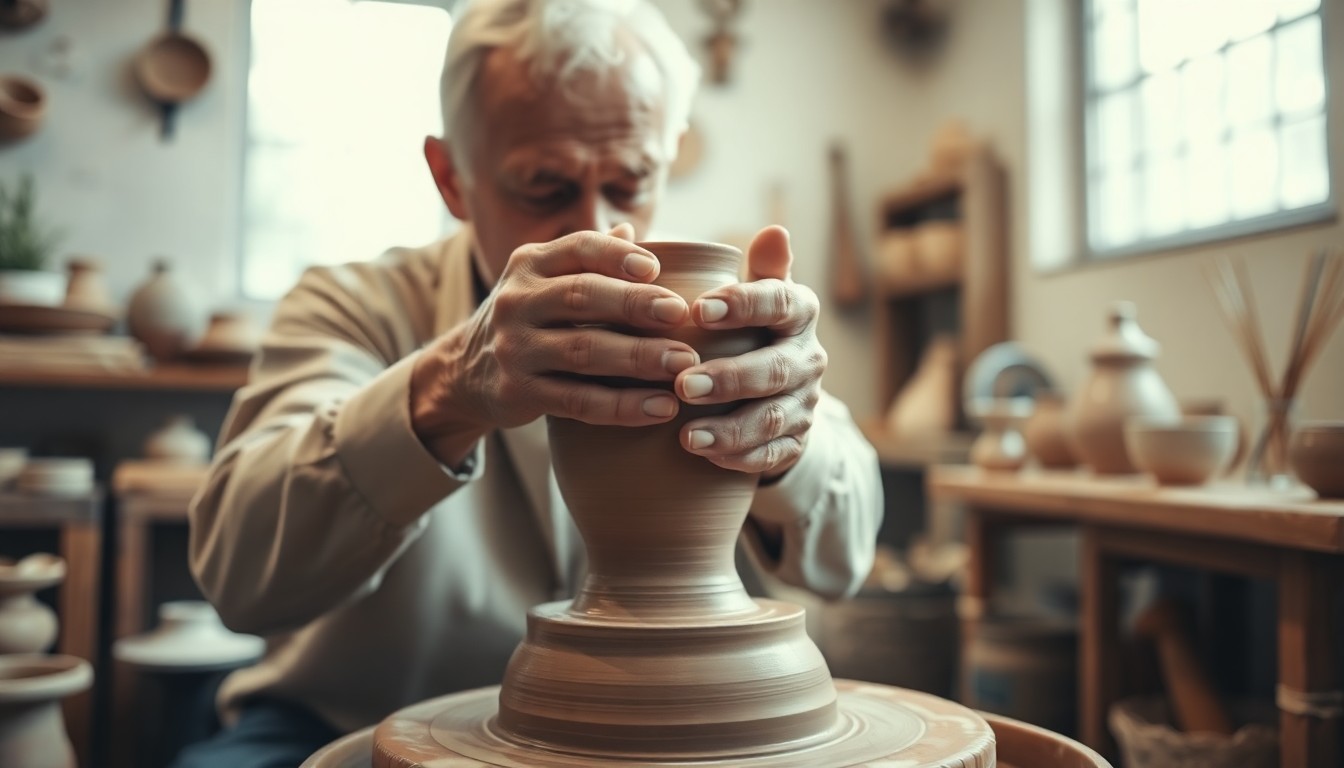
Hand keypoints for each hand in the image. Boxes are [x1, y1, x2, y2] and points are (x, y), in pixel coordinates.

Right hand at [410, 225, 697, 464]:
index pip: (577, 247)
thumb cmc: (529, 318)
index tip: (656, 267)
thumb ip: (587, 260)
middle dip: (634, 304)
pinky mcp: (518, 393)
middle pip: (581, 297)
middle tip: (681, 314)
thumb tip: (632, 232)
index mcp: (530, 264)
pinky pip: (578, 402)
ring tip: (684, 363)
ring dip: (638, 358)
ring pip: (582, 352)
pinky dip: (623, 406)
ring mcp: (514, 349)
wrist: (465, 372)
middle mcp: (517, 302)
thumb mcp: (545, 281)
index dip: (616, 255)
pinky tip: (662, 407)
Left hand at [674, 226, 826, 478]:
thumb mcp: (756, 293)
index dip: (742, 306)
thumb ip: (759, 267)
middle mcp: (808, 357)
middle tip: (682, 384)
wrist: (776, 390)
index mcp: (798, 312)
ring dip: (730, 429)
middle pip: (773, 369)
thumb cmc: (750, 328)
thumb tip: (776, 230)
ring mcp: (805, 403)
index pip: (777, 303)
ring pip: (773, 418)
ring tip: (687, 436)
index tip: (698, 310)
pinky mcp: (796, 442)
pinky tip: (706, 457)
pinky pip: (773, 455)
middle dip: (729, 379)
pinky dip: (741, 457)